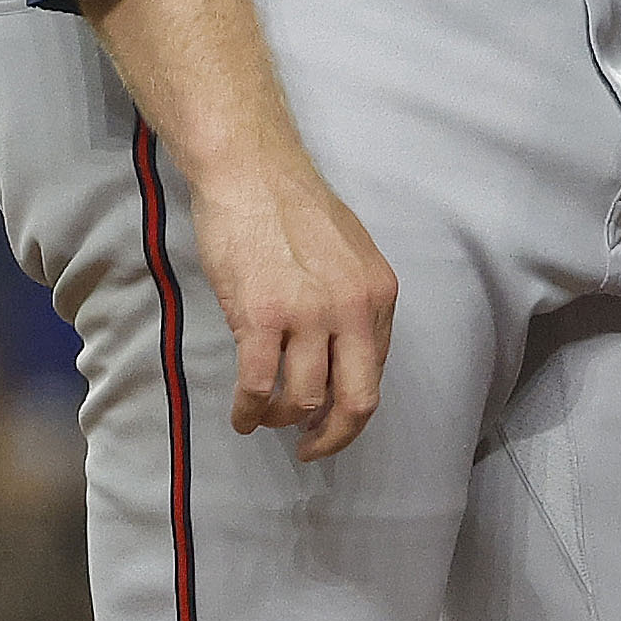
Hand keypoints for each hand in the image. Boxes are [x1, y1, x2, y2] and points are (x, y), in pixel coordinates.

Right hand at [183, 138, 397, 460]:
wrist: (251, 171)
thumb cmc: (292, 207)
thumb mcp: (348, 254)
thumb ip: (353, 303)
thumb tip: (341, 354)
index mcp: (379, 294)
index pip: (376, 372)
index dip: (353, 408)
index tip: (333, 421)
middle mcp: (353, 309)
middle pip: (356, 401)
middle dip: (334, 438)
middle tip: (312, 450)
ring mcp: (308, 314)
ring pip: (304, 400)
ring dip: (281, 421)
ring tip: (263, 421)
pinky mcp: (262, 316)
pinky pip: (259, 385)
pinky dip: (249, 411)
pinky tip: (241, 417)